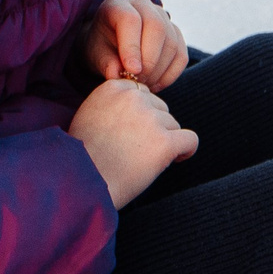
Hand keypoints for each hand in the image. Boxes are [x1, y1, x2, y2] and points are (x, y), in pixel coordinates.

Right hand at [68, 79, 196, 208]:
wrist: (82, 185)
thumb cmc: (84, 158)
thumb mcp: (89, 116)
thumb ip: (113, 104)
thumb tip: (139, 106)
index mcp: (113, 88)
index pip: (143, 94)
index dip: (141, 115)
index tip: (132, 133)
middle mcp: (133, 98)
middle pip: (160, 108)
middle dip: (154, 128)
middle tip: (135, 151)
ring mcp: (150, 119)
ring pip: (173, 125)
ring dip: (164, 141)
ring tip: (141, 161)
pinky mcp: (164, 142)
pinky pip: (190, 139)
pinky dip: (187, 150)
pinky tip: (176, 159)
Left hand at [82, 0, 188, 88]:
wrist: (111, 44)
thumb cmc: (101, 47)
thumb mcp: (95, 54)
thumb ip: (105, 63)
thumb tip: (118, 75)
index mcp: (117, 5)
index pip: (131, 20)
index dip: (132, 47)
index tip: (131, 71)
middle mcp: (143, 5)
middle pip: (157, 28)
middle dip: (149, 61)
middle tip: (138, 81)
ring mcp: (163, 17)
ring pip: (172, 43)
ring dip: (159, 71)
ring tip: (143, 85)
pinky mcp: (175, 33)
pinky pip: (181, 55)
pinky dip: (170, 75)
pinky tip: (155, 84)